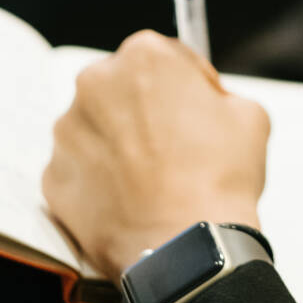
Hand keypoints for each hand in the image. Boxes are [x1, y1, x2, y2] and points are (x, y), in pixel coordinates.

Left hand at [42, 30, 270, 277]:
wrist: (186, 247)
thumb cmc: (220, 177)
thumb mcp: (249, 116)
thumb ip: (218, 96)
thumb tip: (205, 105)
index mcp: (144, 57)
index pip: (166, 56)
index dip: (187, 84)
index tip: (197, 108)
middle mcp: (95, 84)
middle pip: (122, 88)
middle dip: (144, 109)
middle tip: (174, 145)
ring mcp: (68, 133)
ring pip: (96, 128)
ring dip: (119, 145)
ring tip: (152, 180)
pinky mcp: (53, 177)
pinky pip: (79, 171)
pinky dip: (99, 182)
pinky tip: (130, 201)